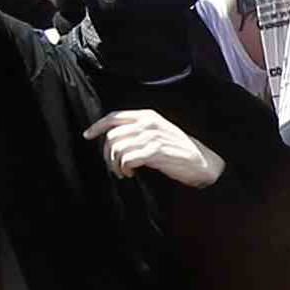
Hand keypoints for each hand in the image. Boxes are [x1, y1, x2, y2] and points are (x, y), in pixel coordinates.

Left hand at [83, 109, 225, 188]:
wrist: (201, 161)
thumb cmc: (177, 149)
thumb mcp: (157, 132)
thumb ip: (137, 130)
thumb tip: (113, 140)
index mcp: (147, 115)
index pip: (114, 117)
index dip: (97, 126)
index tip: (87, 135)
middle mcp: (147, 123)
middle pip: (112, 136)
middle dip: (107, 154)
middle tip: (113, 166)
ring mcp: (151, 137)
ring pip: (117, 148)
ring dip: (115, 164)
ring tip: (123, 171)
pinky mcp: (155, 152)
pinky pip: (127, 159)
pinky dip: (124, 168)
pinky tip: (130, 173)